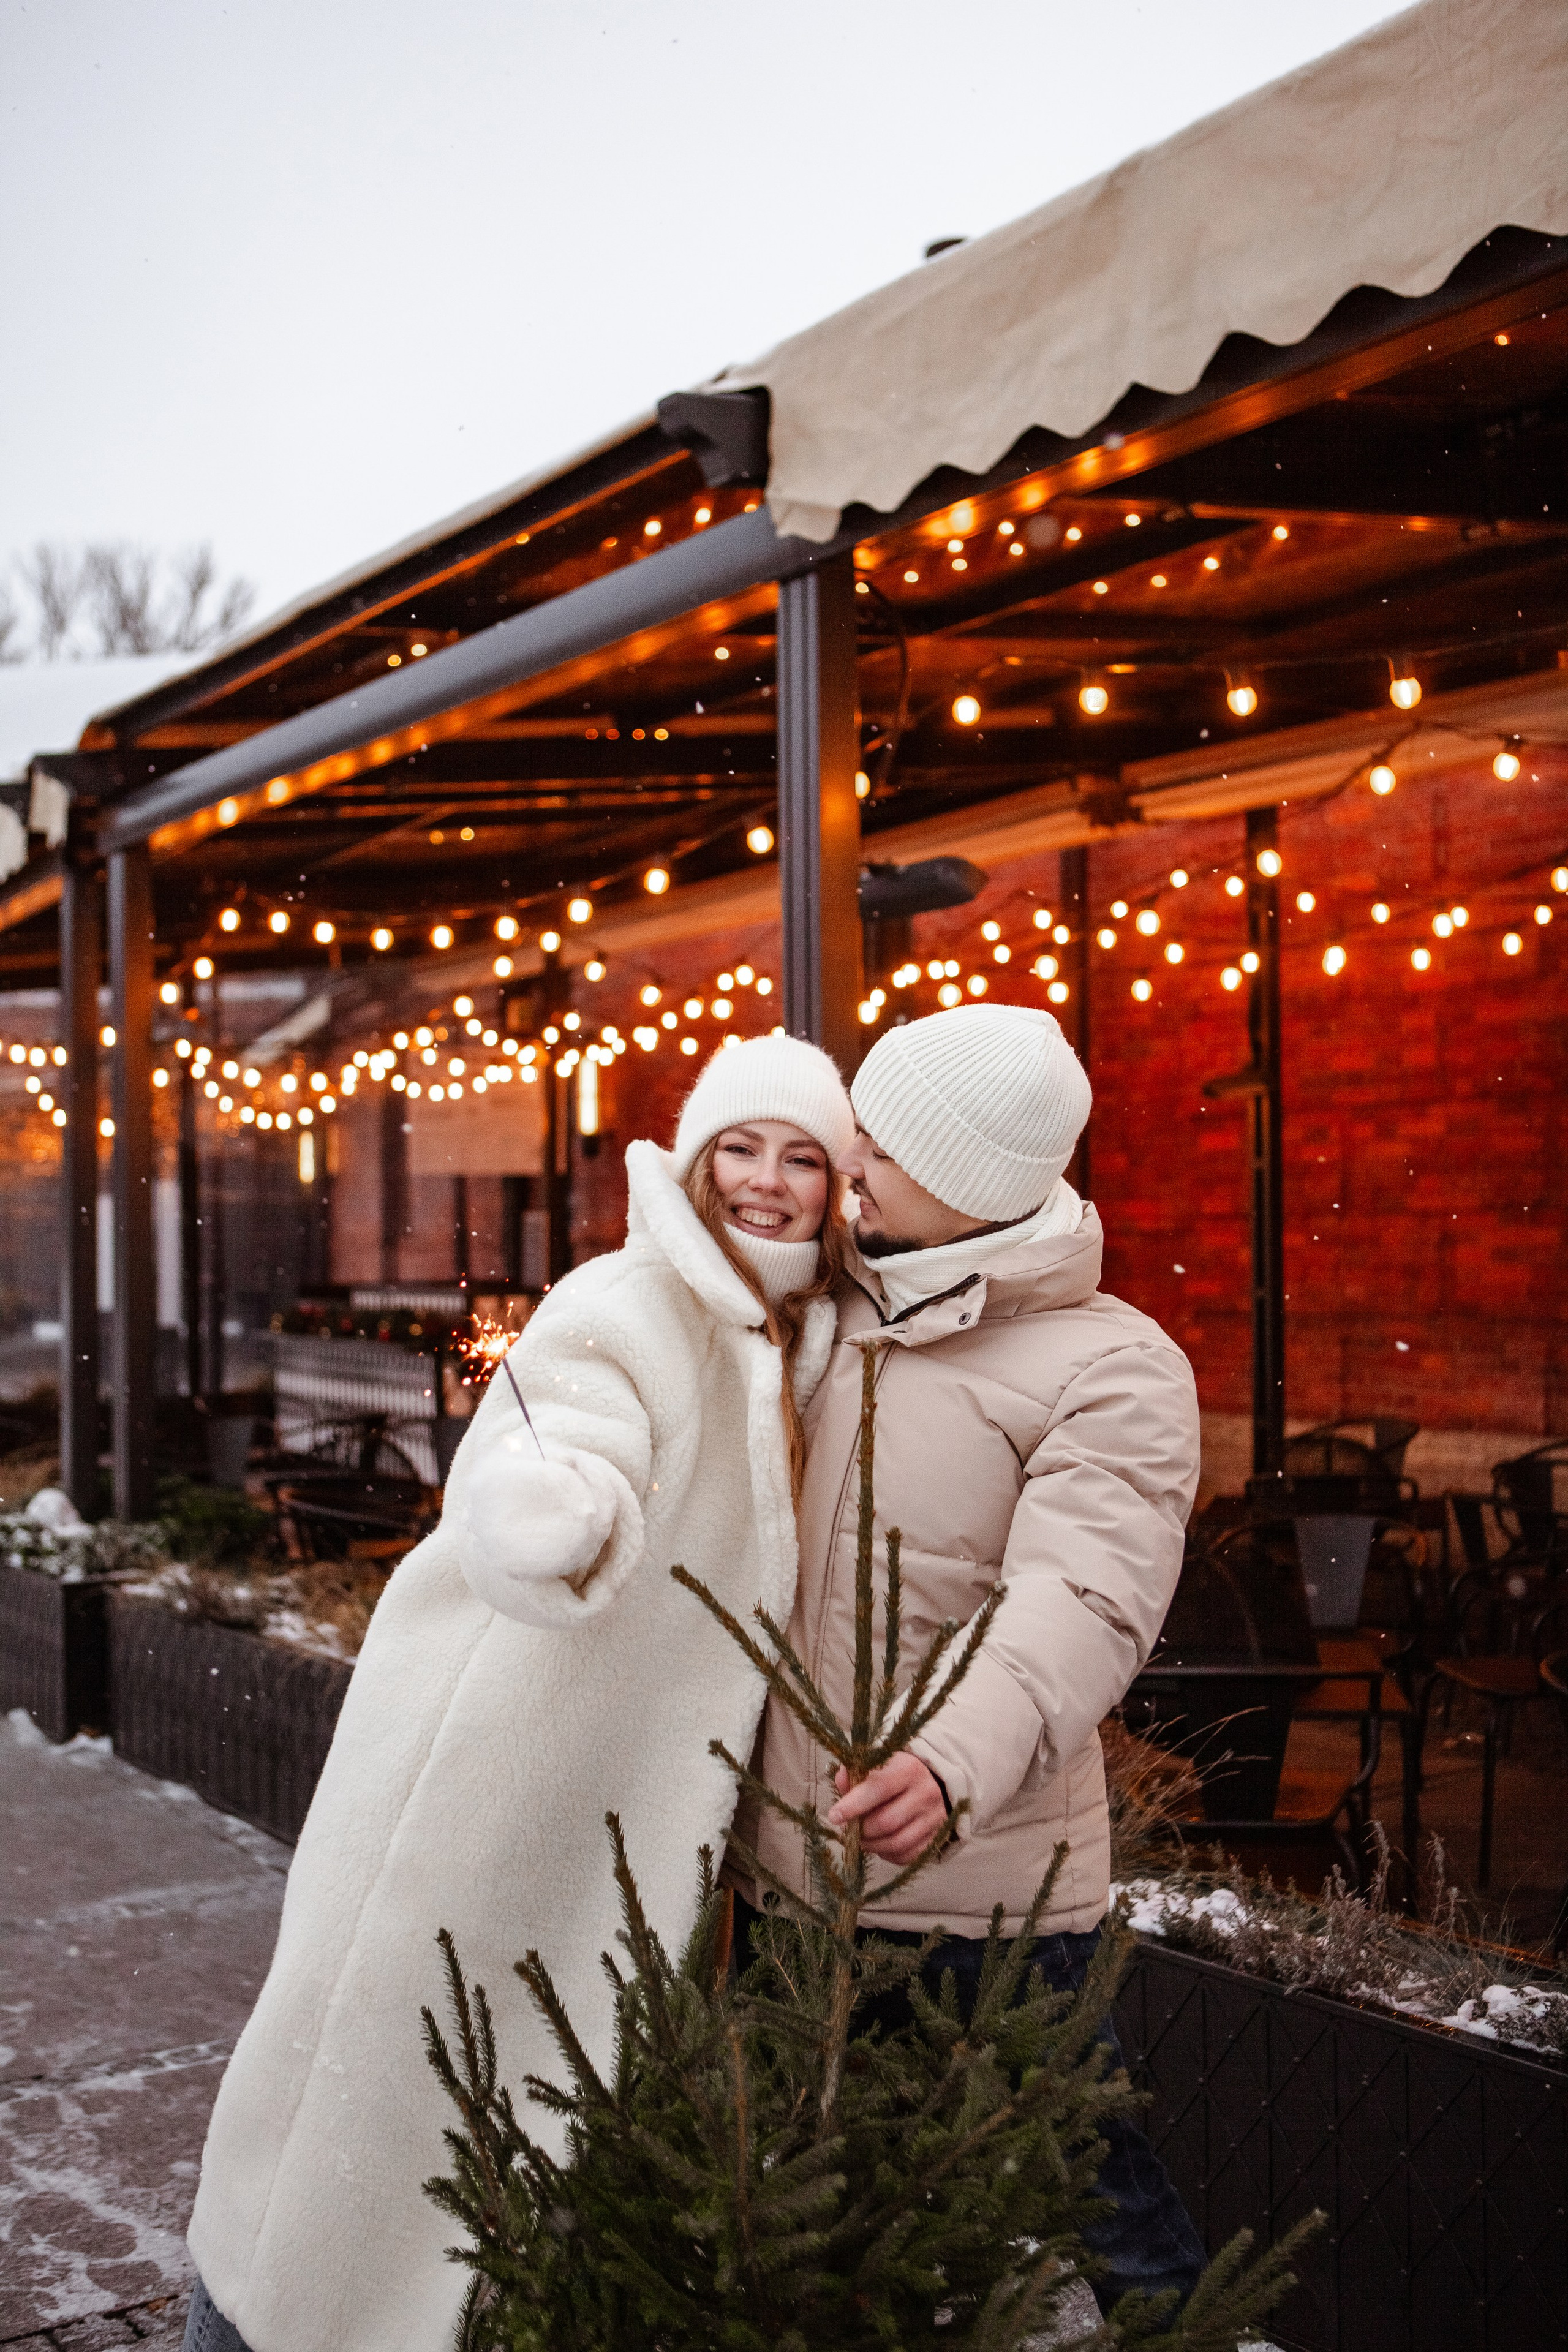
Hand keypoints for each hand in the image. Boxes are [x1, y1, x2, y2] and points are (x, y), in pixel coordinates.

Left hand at [828, 1754, 948, 1864]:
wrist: (933, 1783)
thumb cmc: (897, 1773)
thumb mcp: (878, 1764)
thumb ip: (856, 1772)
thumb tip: (841, 1782)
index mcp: (909, 1769)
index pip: (878, 1788)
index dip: (853, 1804)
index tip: (834, 1816)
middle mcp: (926, 1793)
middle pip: (886, 1821)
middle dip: (861, 1830)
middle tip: (847, 1829)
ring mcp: (934, 1818)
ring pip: (896, 1843)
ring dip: (871, 1845)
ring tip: (860, 1838)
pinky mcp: (936, 1838)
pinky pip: (907, 1856)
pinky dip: (887, 1854)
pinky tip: (879, 1844)